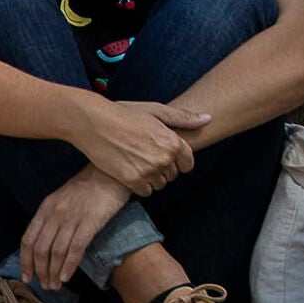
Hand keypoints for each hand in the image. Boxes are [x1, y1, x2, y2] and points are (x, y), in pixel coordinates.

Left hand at [21, 168, 130, 289]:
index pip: (28, 240)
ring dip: (54, 273)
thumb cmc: (90, 186)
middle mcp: (55, 214)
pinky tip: (67, 276)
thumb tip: (44, 243)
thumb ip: (52, 217)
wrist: (113, 172)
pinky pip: (75, 248)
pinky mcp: (90, 222)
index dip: (25, 262)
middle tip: (45, 285)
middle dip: (41, 272)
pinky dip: (69, 265)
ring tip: (56, 285)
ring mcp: (73, 218)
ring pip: (56, 252)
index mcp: (46, 208)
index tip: (28, 277)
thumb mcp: (63, 197)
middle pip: (41, 250)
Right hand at [68, 96, 206, 194]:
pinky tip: (131, 172)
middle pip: (173, 174)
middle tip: (148, 157)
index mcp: (174, 142)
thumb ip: (184, 118)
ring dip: (152, 178)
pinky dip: (140, 185)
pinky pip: (145, 191)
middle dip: (164, 168)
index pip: (188, 164)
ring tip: (139, 163)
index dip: (179, 161)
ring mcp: (148, 171)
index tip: (167, 157)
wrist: (95, 123)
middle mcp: (165, 158)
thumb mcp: (158, 111)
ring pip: (159, 184)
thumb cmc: (126, 113)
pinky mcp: (131, 180)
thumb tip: (208, 119)